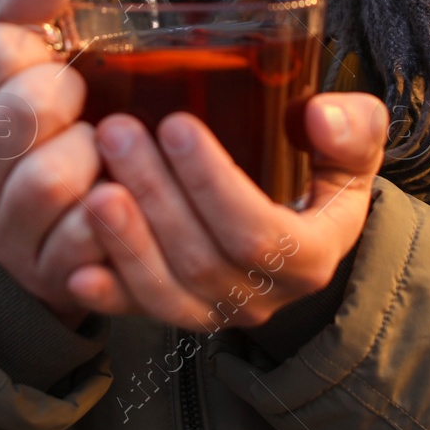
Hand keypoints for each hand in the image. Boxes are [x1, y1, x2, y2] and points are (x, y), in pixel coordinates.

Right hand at [0, 0, 101, 323]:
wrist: (44, 235)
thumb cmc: (37, 134)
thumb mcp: (21, 67)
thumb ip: (27, 12)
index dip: (37, 44)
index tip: (47, 60)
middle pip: (23, 109)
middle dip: (67, 95)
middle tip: (79, 106)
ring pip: (51, 176)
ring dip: (91, 156)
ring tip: (94, 154)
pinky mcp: (45, 274)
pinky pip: (88, 231)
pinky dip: (112, 207)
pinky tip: (110, 194)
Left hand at [66, 92, 386, 330]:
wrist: (303, 226)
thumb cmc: (320, 173)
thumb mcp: (354, 147)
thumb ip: (353, 127)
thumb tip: (321, 116)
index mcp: (310, 256)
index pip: (259, 232)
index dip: (213, 183)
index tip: (176, 124)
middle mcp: (262, 296)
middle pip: (202, 258)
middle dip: (155, 195)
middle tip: (117, 131)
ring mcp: (216, 312)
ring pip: (166, 290)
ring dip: (126, 239)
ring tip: (92, 184)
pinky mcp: (176, 312)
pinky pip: (138, 312)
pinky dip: (107, 293)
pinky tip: (76, 266)